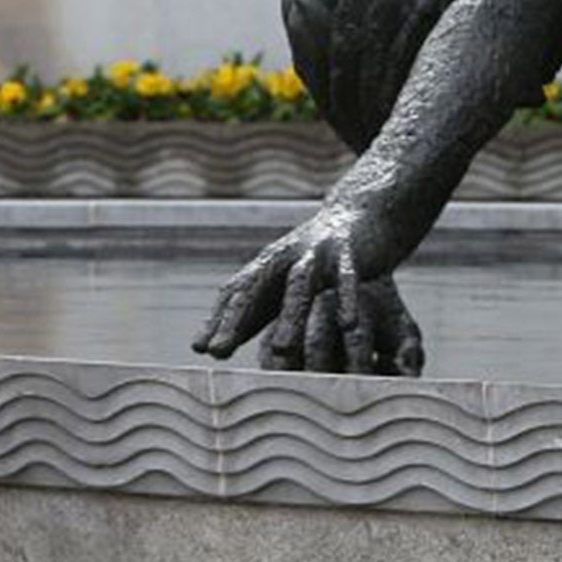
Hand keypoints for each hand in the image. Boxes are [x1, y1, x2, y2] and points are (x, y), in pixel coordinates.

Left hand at [193, 196, 416, 372]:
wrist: (362, 211)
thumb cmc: (318, 258)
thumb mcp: (285, 282)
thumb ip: (258, 309)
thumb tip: (222, 346)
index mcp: (268, 265)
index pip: (236, 292)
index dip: (217, 319)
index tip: (199, 349)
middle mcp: (287, 256)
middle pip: (256, 288)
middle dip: (235, 319)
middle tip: (218, 351)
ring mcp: (317, 252)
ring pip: (300, 284)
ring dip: (290, 316)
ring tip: (283, 350)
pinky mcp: (351, 251)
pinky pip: (348, 278)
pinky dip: (347, 299)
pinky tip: (348, 325)